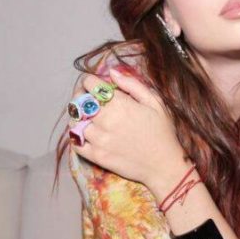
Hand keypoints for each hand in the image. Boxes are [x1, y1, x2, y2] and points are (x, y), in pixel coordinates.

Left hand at [71, 67, 182, 187]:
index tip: (93, 84)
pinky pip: (76, 143)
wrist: (164, 165)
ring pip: (75, 121)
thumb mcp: (155, 102)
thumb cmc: (163, 132)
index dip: (90, 81)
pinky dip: (76, 135)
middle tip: (86, 97)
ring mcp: (99, 139)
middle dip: (80, 95)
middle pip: (79, 101)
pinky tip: (83, 132)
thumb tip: (111, 72)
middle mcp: (105, 120)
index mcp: (120, 104)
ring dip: (77, 116)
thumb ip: (133, 85)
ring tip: (85, 115)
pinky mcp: (96, 156)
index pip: (91, 84)